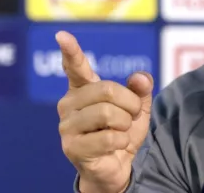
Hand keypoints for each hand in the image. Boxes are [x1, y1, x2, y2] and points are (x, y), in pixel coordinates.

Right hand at [56, 31, 153, 192]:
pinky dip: (122, 142)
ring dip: (125, 124)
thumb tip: (142, 78)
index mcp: (81, 89)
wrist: (116, 169)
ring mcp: (67, 126)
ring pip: (107, 113)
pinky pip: (109, 137)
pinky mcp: (72, 147)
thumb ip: (140, 89)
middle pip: (106, 90)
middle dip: (129, 104)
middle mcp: (68, 103)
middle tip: (131, 116)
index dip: (70, 50)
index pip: (75, 66)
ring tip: (121, 132)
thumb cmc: (121, 133)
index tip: (62, 35)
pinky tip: (116, 147)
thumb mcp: (136, 109)